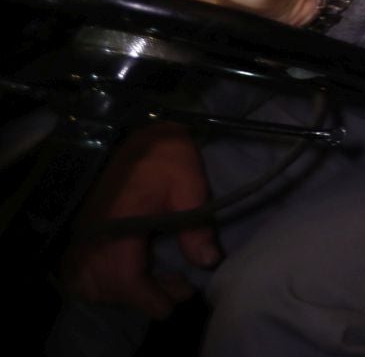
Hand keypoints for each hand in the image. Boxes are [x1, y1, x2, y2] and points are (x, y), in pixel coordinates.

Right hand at [62, 124, 219, 318]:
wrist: (140, 136)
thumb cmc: (165, 158)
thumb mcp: (189, 185)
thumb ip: (196, 225)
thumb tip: (207, 262)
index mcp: (119, 224)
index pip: (124, 277)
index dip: (148, 297)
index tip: (171, 306)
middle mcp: (94, 235)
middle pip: (108, 287)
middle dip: (143, 296)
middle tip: (178, 288)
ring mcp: (84, 235)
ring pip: (91, 284)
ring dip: (124, 292)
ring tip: (159, 282)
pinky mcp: (82, 234)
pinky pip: (80, 272)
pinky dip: (103, 282)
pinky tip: (133, 275)